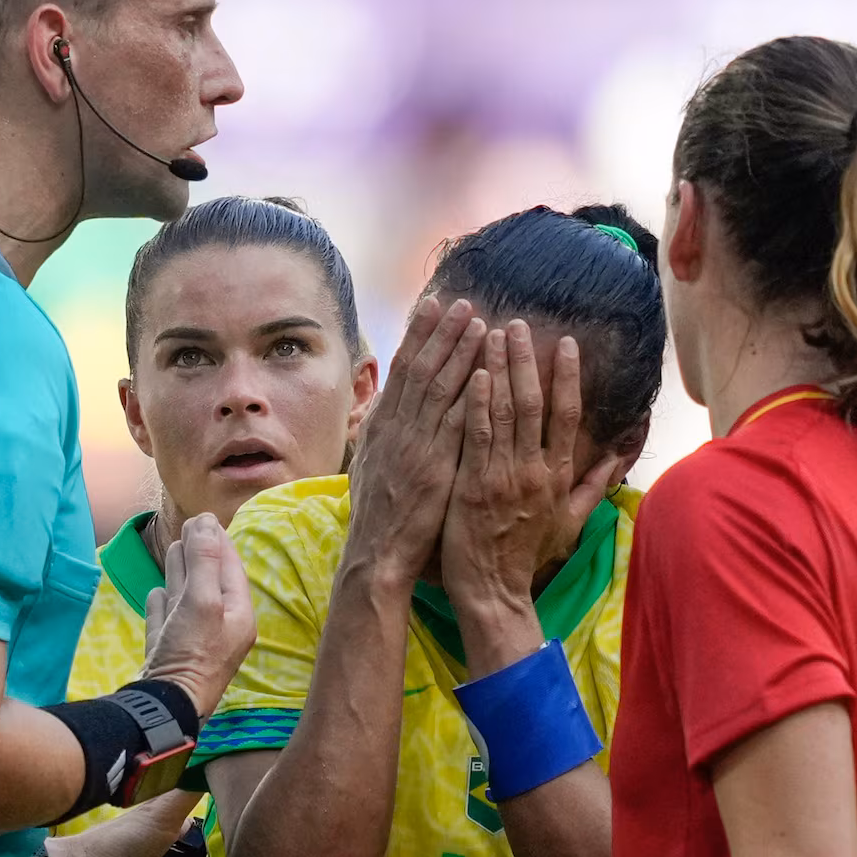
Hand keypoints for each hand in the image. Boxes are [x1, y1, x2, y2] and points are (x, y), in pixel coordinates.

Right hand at [143, 513, 254, 717]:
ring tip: (174, 549)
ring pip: (187, 600)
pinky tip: (158, 592)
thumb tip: (206, 521)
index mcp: (238, 616)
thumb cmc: (191, 653)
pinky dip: (164, 605)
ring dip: (182, 573)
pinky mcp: (168, 656)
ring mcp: (192, 644)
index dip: (219, 542)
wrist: (162, 709)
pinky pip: (168, 623)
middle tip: (191, 527)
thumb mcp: (202, 600)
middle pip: (211, 582)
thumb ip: (205, 560)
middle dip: (201, 554)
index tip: (207, 519)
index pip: (231, 570)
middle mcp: (220, 629)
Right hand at [343, 295, 485, 587]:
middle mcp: (396, 429)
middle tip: (461, 301)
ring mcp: (416, 446)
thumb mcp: (369, 466)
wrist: (376, 555)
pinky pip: (456, 423)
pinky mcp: (436, 466)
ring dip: (460, 353)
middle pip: (421, 368)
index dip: (418, 336)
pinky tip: (487, 372)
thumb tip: (383, 404)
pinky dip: (471, 395)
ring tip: (479, 322)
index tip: (433, 307)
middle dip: (441, 333)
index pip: (401, 370)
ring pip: (440, 388)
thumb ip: (379, 433)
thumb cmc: (378, 517)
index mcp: (381, 427)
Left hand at [440, 322, 618, 676]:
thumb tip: (619, 457)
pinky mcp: (472, 484)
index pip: (566, 415)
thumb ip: (593, 485)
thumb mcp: (569, 520)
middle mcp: (533, 470)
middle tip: (518, 323)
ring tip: (493, 332)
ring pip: (505, 412)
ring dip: (500, 369)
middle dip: (526, 360)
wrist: (492, 589)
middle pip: (534, 404)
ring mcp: (503, 476)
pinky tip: (475, 374)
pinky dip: (477, 404)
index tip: (564, 343)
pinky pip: (476, 436)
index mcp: (557, 474)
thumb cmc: (527, 554)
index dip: (567, 376)